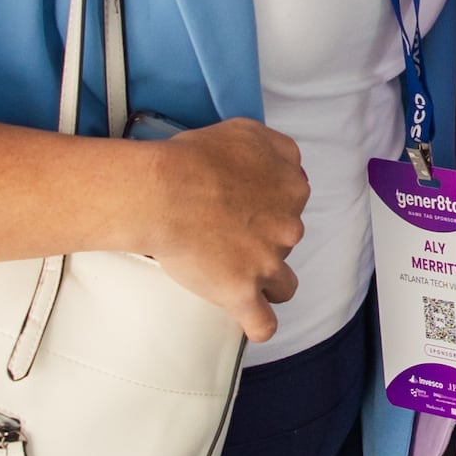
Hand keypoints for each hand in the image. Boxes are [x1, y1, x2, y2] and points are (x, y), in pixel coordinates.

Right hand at [124, 119, 309, 340]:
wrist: (164, 192)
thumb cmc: (194, 158)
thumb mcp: (245, 130)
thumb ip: (274, 147)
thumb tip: (284, 162)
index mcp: (291, 187)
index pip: (291, 200)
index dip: (267, 204)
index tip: (242, 205)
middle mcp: (288, 226)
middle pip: (286, 240)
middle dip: (263, 240)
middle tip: (226, 233)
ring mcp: (267, 263)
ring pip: (283, 284)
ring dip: (267, 282)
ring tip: (240, 277)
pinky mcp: (242, 292)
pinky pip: (262, 323)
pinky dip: (258, 325)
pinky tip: (250, 322)